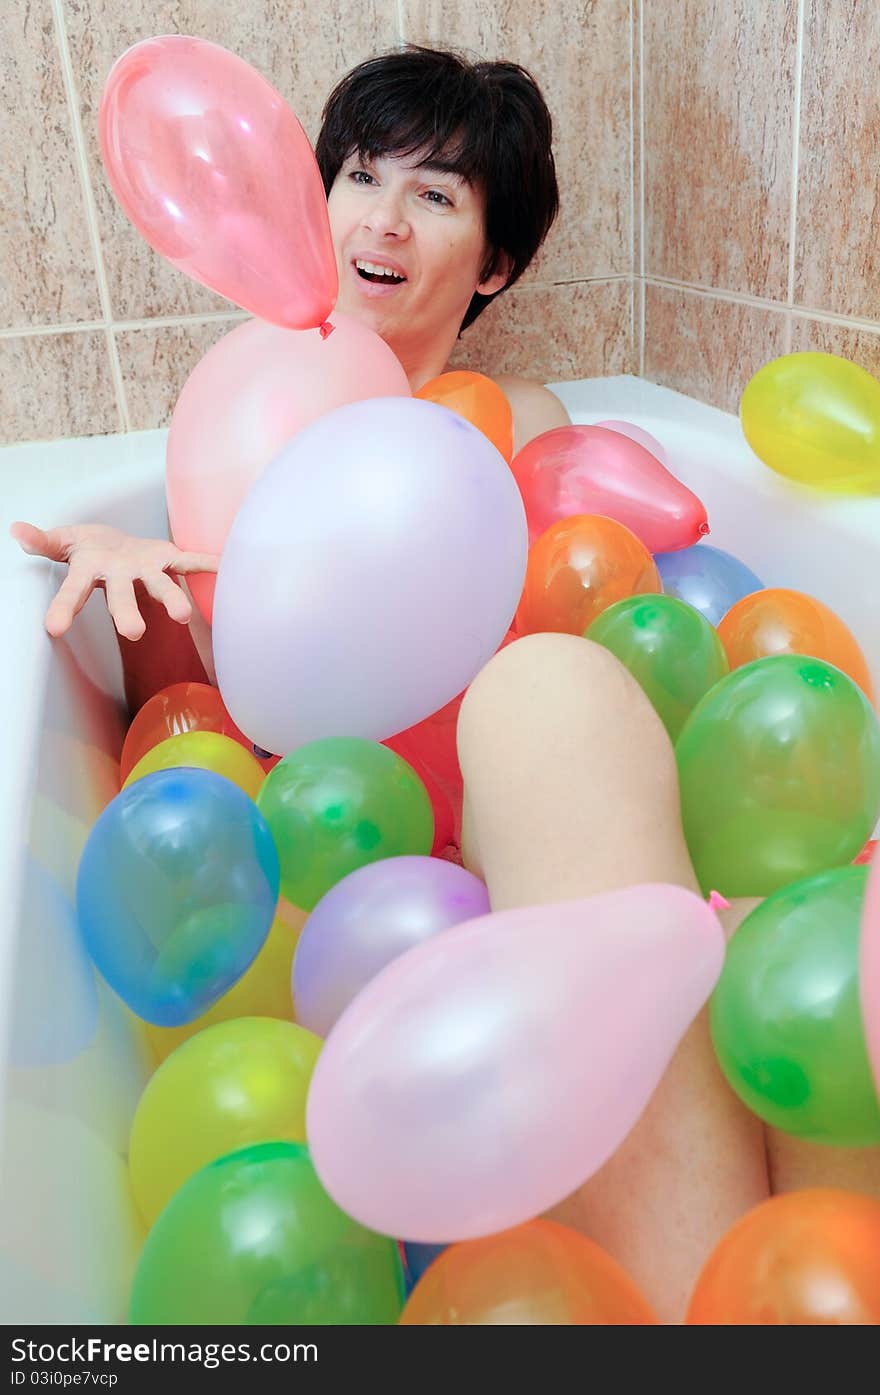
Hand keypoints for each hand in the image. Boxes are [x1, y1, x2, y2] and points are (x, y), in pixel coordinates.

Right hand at [10, 521, 218, 640]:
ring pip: (159, 586)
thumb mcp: (63, 542)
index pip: (72, 593)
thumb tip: (17, 530)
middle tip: (134, 632)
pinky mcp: (167, 559)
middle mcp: (121, 579)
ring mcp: (146, 572)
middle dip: (127, 614)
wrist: (115, 546)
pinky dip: (208, 562)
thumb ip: (43, 541)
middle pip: (122, 598)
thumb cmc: (89, 549)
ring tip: (183, 616)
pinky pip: (190, 561)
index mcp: (91, 573)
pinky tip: (224, 565)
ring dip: (171, 600)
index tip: (53, 628)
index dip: (63, 608)